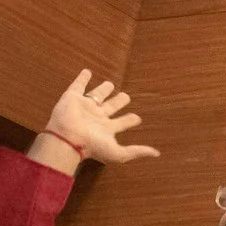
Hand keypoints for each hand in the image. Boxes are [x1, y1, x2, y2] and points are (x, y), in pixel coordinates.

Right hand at [41, 70, 159, 165]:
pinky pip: (77, 85)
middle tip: (126, 97)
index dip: (130, 120)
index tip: (137, 118)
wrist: (68, 138)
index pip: (121, 123)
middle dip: (118, 102)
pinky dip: (82, 78)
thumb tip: (157, 153)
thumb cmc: (93, 145)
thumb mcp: (119, 153)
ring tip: (110, 84)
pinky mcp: (72, 97)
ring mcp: (84, 107)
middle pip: (110, 107)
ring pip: (96, 95)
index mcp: (106, 129)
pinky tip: (87, 72)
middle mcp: (96, 117)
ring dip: (103, 89)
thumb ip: (137, 151)